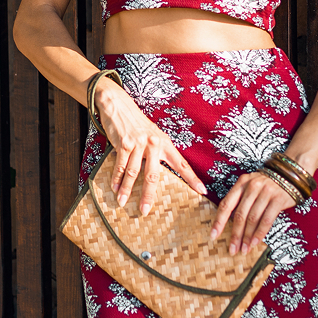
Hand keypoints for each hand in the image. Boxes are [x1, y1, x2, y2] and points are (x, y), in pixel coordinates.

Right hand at [94, 79, 207, 215]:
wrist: (120, 106)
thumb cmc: (138, 124)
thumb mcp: (154, 135)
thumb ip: (159, 153)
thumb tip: (160, 174)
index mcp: (165, 143)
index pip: (182, 164)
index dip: (192, 178)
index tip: (202, 191)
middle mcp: (154, 144)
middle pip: (153, 176)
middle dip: (149, 195)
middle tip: (145, 211)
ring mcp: (139, 144)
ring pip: (134, 173)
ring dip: (127, 190)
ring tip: (123, 202)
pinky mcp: (124, 144)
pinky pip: (121, 166)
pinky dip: (116, 179)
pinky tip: (115, 189)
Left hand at [209, 171, 297, 254]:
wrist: (291, 175)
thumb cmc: (267, 185)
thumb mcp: (251, 186)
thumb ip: (241, 200)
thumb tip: (230, 225)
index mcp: (241, 183)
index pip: (226, 204)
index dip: (219, 221)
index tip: (213, 235)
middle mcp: (252, 186)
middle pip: (240, 215)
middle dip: (235, 235)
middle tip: (233, 249)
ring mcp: (266, 192)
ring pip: (252, 219)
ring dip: (247, 237)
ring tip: (244, 249)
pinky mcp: (278, 199)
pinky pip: (266, 220)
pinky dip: (260, 233)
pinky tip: (255, 242)